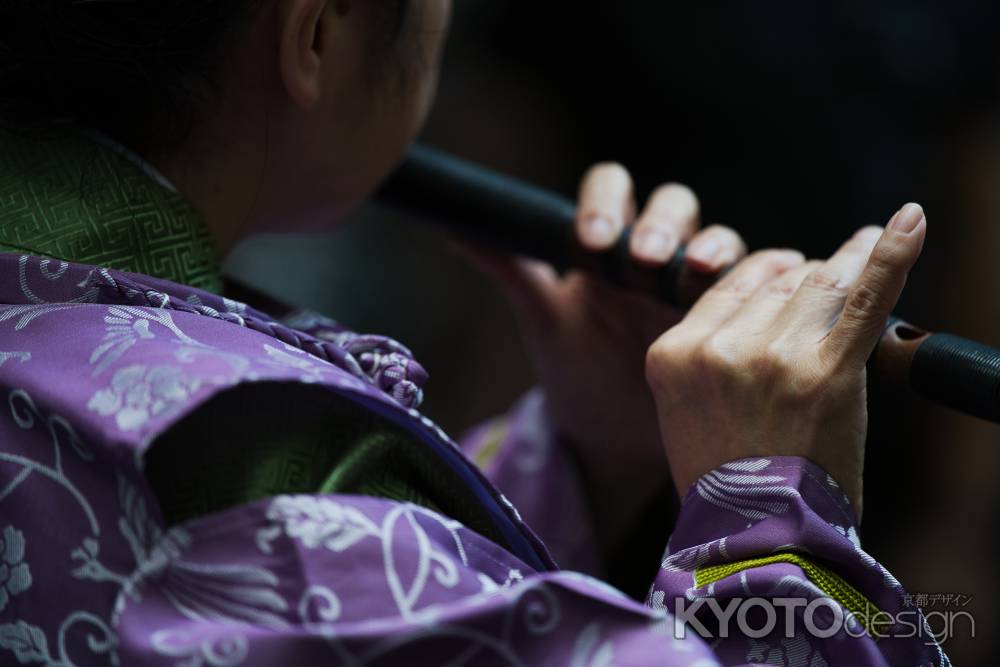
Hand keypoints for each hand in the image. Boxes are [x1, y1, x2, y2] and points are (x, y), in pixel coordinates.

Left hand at [460, 163, 745, 548]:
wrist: (616, 440)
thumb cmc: (576, 374)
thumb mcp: (544, 322)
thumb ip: (512, 272)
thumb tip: (454, 228)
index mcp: (608, 247)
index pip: (613, 192)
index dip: (605, 204)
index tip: (590, 242)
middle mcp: (655, 256)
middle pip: (674, 208)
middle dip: (663, 225)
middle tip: (645, 260)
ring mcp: (697, 284)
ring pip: (719, 240)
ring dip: (713, 247)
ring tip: (697, 275)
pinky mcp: (735, 315)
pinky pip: (761, 283)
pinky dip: (768, 276)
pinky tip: (768, 288)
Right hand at [645, 203, 927, 517]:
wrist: (757, 540)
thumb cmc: (728, 479)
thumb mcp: (687, 408)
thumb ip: (713, 350)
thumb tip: (774, 287)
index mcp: (673, 353)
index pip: (728, 286)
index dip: (767, 278)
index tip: (790, 276)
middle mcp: (716, 348)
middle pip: (774, 280)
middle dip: (806, 279)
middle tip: (830, 276)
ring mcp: (770, 356)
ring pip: (816, 283)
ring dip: (847, 261)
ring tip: (870, 241)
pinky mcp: (825, 371)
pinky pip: (863, 297)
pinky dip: (891, 254)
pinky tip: (909, 221)